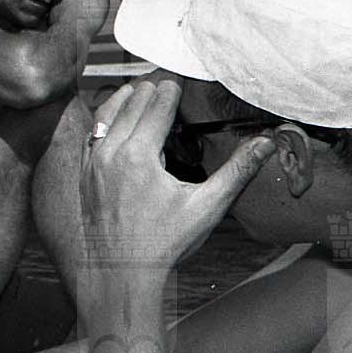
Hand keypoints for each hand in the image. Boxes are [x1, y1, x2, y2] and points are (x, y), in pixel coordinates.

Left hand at [82, 78, 275, 289]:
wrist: (120, 272)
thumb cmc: (164, 242)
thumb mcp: (207, 206)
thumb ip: (237, 171)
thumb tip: (267, 143)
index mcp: (139, 155)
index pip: (156, 108)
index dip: (169, 92)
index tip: (177, 80)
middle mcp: (110, 153)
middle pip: (130, 106)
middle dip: (148, 91)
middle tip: (162, 80)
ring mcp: (93, 164)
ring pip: (105, 117)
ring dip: (122, 101)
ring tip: (136, 90)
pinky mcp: (84, 177)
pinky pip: (91, 138)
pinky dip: (103, 123)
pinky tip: (111, 122)